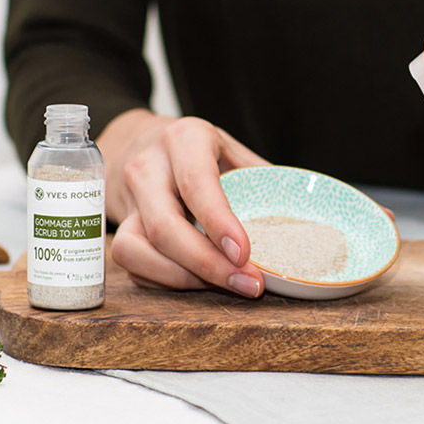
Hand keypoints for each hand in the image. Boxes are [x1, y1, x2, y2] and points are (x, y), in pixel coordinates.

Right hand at [97, 109, 268, 296]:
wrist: (142, 143)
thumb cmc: (200, 151)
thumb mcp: (233, 151)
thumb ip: (263, 180)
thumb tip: (304, 220)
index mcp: (184, 139)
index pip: (197, 182)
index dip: (219, 221)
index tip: (244, 254)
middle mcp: (148, 166)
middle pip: (165, 226)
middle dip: (207, 264)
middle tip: (249, 284)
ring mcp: (128, 198)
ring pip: (136, 250)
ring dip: (184, 279)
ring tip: (227, 284)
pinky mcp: (118, 225)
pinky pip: (133, 264)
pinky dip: (167, 280)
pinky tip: (200, 280)